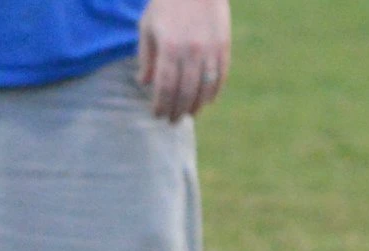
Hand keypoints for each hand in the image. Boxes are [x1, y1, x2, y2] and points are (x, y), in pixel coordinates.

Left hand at [139, 0, 231, 120]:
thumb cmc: (166, 3)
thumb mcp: (148, 25)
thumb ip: (146, 56)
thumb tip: (144, 83)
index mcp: (170, 47)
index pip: (165, 87)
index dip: (161, 104)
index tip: (157, 114)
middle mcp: (191, 52)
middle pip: (185, 93)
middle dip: (177, 111)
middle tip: (171, 121)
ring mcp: (210, 51)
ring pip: (204, 90)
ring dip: (195, 106)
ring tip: (187, 114)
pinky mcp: (223, 48)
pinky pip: (219, 79)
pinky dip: (212, 94)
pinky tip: (205, 101)